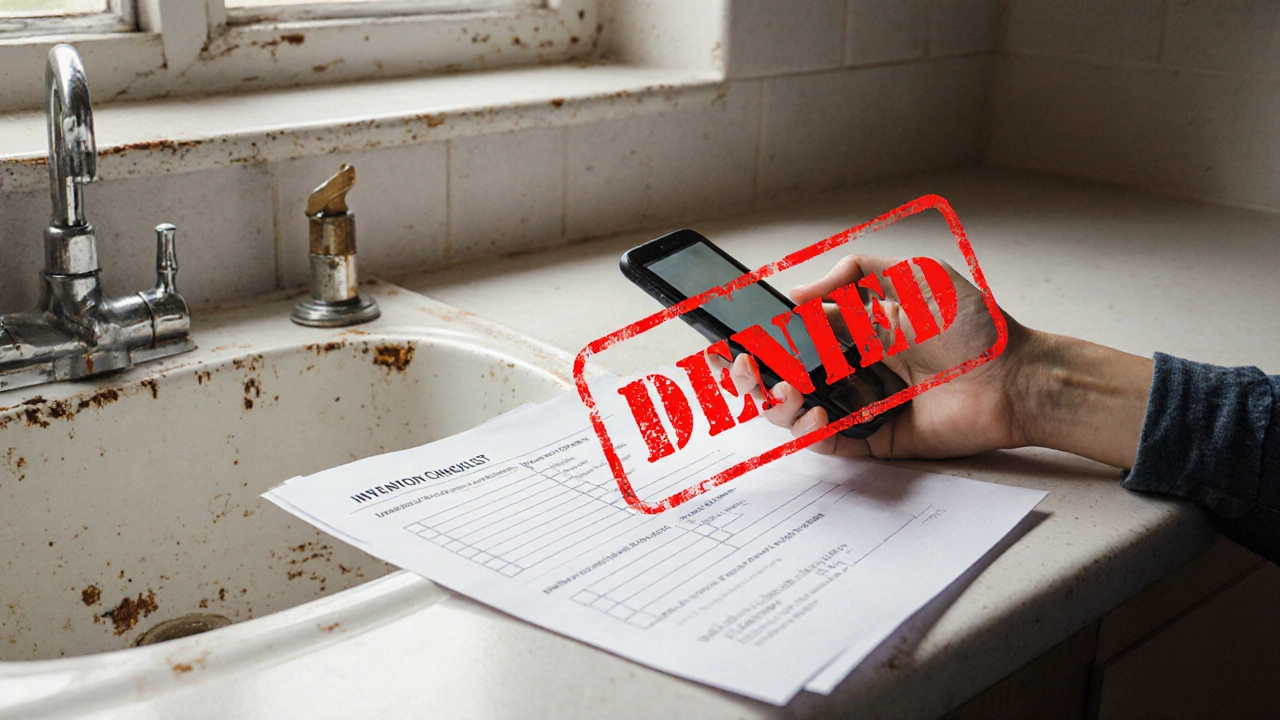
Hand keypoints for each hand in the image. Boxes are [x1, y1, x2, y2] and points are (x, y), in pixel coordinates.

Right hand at [729, 254, 1035, 459]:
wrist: (1014, 376)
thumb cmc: (973, 324)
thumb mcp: (913, 276)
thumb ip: (853, 275)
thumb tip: (798, 293)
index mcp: (856, 328)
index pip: (793, 336)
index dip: (759, 341)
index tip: (731, 342)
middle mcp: (854, 366)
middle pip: (786, 377)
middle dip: (755, 377)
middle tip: (745, 372)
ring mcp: (864, 403)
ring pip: (801, 412)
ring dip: (781, 406)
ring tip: (790, 395)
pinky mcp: (879, 438)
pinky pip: (834, 443)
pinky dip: (813, 434)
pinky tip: (815, 417)